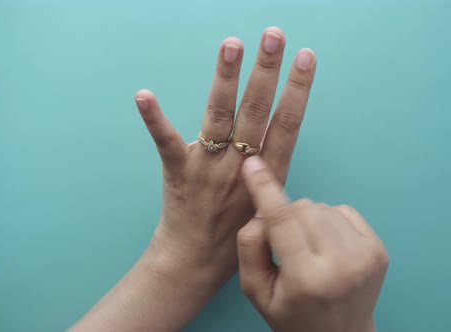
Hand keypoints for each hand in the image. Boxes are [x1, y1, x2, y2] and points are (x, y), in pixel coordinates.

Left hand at [136, 27, 315, 287]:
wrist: (196, 264)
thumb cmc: (236, 235)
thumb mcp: (267, 202)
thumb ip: (270, 168)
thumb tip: (276, 134)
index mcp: (267, 174)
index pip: (287, 124)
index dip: (298, 90)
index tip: (306, 58)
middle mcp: (241, 166)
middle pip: (256, 111)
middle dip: (267, 71)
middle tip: (274, 36)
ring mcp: (209, 168)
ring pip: (219, 116)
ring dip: (227, 78)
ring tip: (233, 44)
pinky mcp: (178, 173)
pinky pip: (166, 142)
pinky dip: (154, 119)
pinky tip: (144, 94)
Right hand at [237, 157, 388, 331]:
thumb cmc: (292, 314)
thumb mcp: (256, 290)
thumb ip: (250, 246)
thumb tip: (262, 208)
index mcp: (306, 279)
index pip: (283, 220)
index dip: (265, 189)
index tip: (253, 164)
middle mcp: (341, 265)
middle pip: (303, 207)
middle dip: (288, 216)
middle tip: (287, 244)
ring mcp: (365, 256)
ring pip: (323, 206)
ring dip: (310, 220)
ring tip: (310, 249)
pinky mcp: (379, 249)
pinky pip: (344, 210)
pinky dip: (330, 221)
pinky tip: (328, 246)